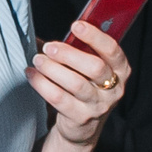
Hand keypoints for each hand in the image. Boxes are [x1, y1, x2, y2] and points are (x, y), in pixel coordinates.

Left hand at [30, 21, 127, 147]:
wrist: (82, 126)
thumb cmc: (85, 86)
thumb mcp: (89, 68)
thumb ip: (78, 50)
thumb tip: (49, 35)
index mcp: (120, 70)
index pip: (112, 50)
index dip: (95, 36)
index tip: (76, 26)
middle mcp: (114, 89)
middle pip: (95, 67)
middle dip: (69, 54)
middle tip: (49, 47)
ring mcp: (98, 105)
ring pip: (76, 83)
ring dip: (53, 68)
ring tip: (38, 60)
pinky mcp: (80, 118)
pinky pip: (59, 98)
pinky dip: (42, 84)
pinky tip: (32, 74)